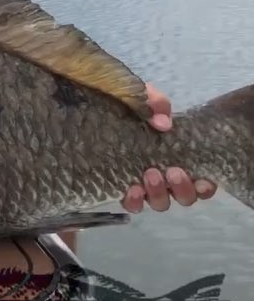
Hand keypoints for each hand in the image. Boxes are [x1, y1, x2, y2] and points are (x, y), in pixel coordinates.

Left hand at [121, 83, 216, 212]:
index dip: (206, 187)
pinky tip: (132, 189)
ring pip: (161, 203)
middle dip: (182, 188)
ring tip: (150, 174)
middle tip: (172, 171)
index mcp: (175, 155)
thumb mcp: (142, 96)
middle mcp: (163, 174)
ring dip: (159, 193)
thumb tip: (164, 124)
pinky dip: (136, 201)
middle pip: (184, 197)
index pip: (201, 181)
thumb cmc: (124, 103)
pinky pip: (132, 204)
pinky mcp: (119, 188)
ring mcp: (142, 184)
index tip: (202, 180)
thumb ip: (156, 103)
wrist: (93, 100)